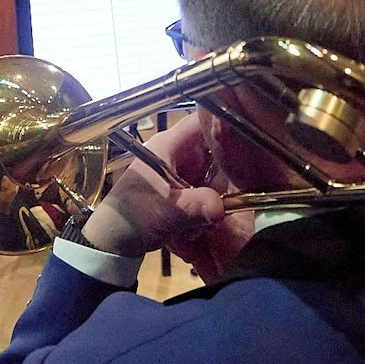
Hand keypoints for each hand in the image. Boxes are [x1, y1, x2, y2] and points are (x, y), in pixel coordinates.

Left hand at [84, 112, 247, 279]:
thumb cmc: (134, 216)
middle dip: (226, 173)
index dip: (226, 126)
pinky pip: (206, 189)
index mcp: (169, 145)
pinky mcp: (181, 188)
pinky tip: (201, 223)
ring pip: (213, 173)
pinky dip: (208, 205)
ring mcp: (179, 171)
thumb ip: (197, 206)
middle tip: (234, 194)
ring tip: (210, 216)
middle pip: (215, 149)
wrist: (113, 241)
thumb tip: (222, 209)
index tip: (251, 141)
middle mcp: (177, 153)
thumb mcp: (169, 211)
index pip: (202, 121)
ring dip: (216, 195)